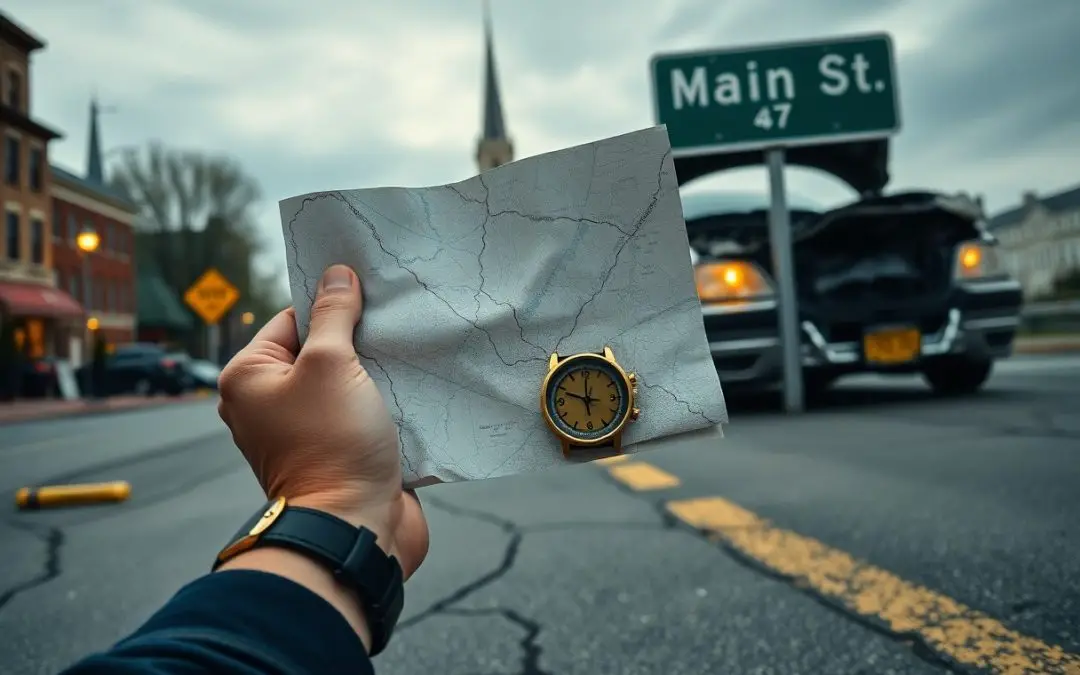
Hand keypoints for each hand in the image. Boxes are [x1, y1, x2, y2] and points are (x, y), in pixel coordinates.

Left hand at [217, 264, 428, 579]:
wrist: (354, 528)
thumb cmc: (332, 443)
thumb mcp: (332, 364)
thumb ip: (335, 315)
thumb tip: (337, 274)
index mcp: (248, 379)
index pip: (291, 319)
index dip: (330, 303)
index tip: (367, 290)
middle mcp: (267, 405)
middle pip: (319, 350)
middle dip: (357, 339)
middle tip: (391, 319)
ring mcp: (303, 432)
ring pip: (345, 383)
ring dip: (374, 371)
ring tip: (406, 352)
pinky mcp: (337, 453)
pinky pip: (359, 413)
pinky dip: (382, 402)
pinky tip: (411, 387)